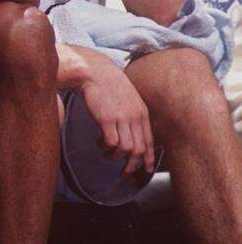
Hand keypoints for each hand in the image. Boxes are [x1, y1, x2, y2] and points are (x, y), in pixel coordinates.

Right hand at [78, 57, 155, 177]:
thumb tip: (130, 130)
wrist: (94, 71)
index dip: (148, 158)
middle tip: (124, 172)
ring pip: (126, 149)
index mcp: (142, 112)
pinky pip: (111, 142)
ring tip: (106, 153)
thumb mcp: (128, 97)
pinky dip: (105, 147)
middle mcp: (135, 117)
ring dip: (115, 156)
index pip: (149, 141)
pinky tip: (99, 143)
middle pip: (139, 149)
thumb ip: (132, 113)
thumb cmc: (107, 82)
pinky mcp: (106, 119)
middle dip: (132, 165)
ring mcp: (121, 118)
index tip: (146, 169)